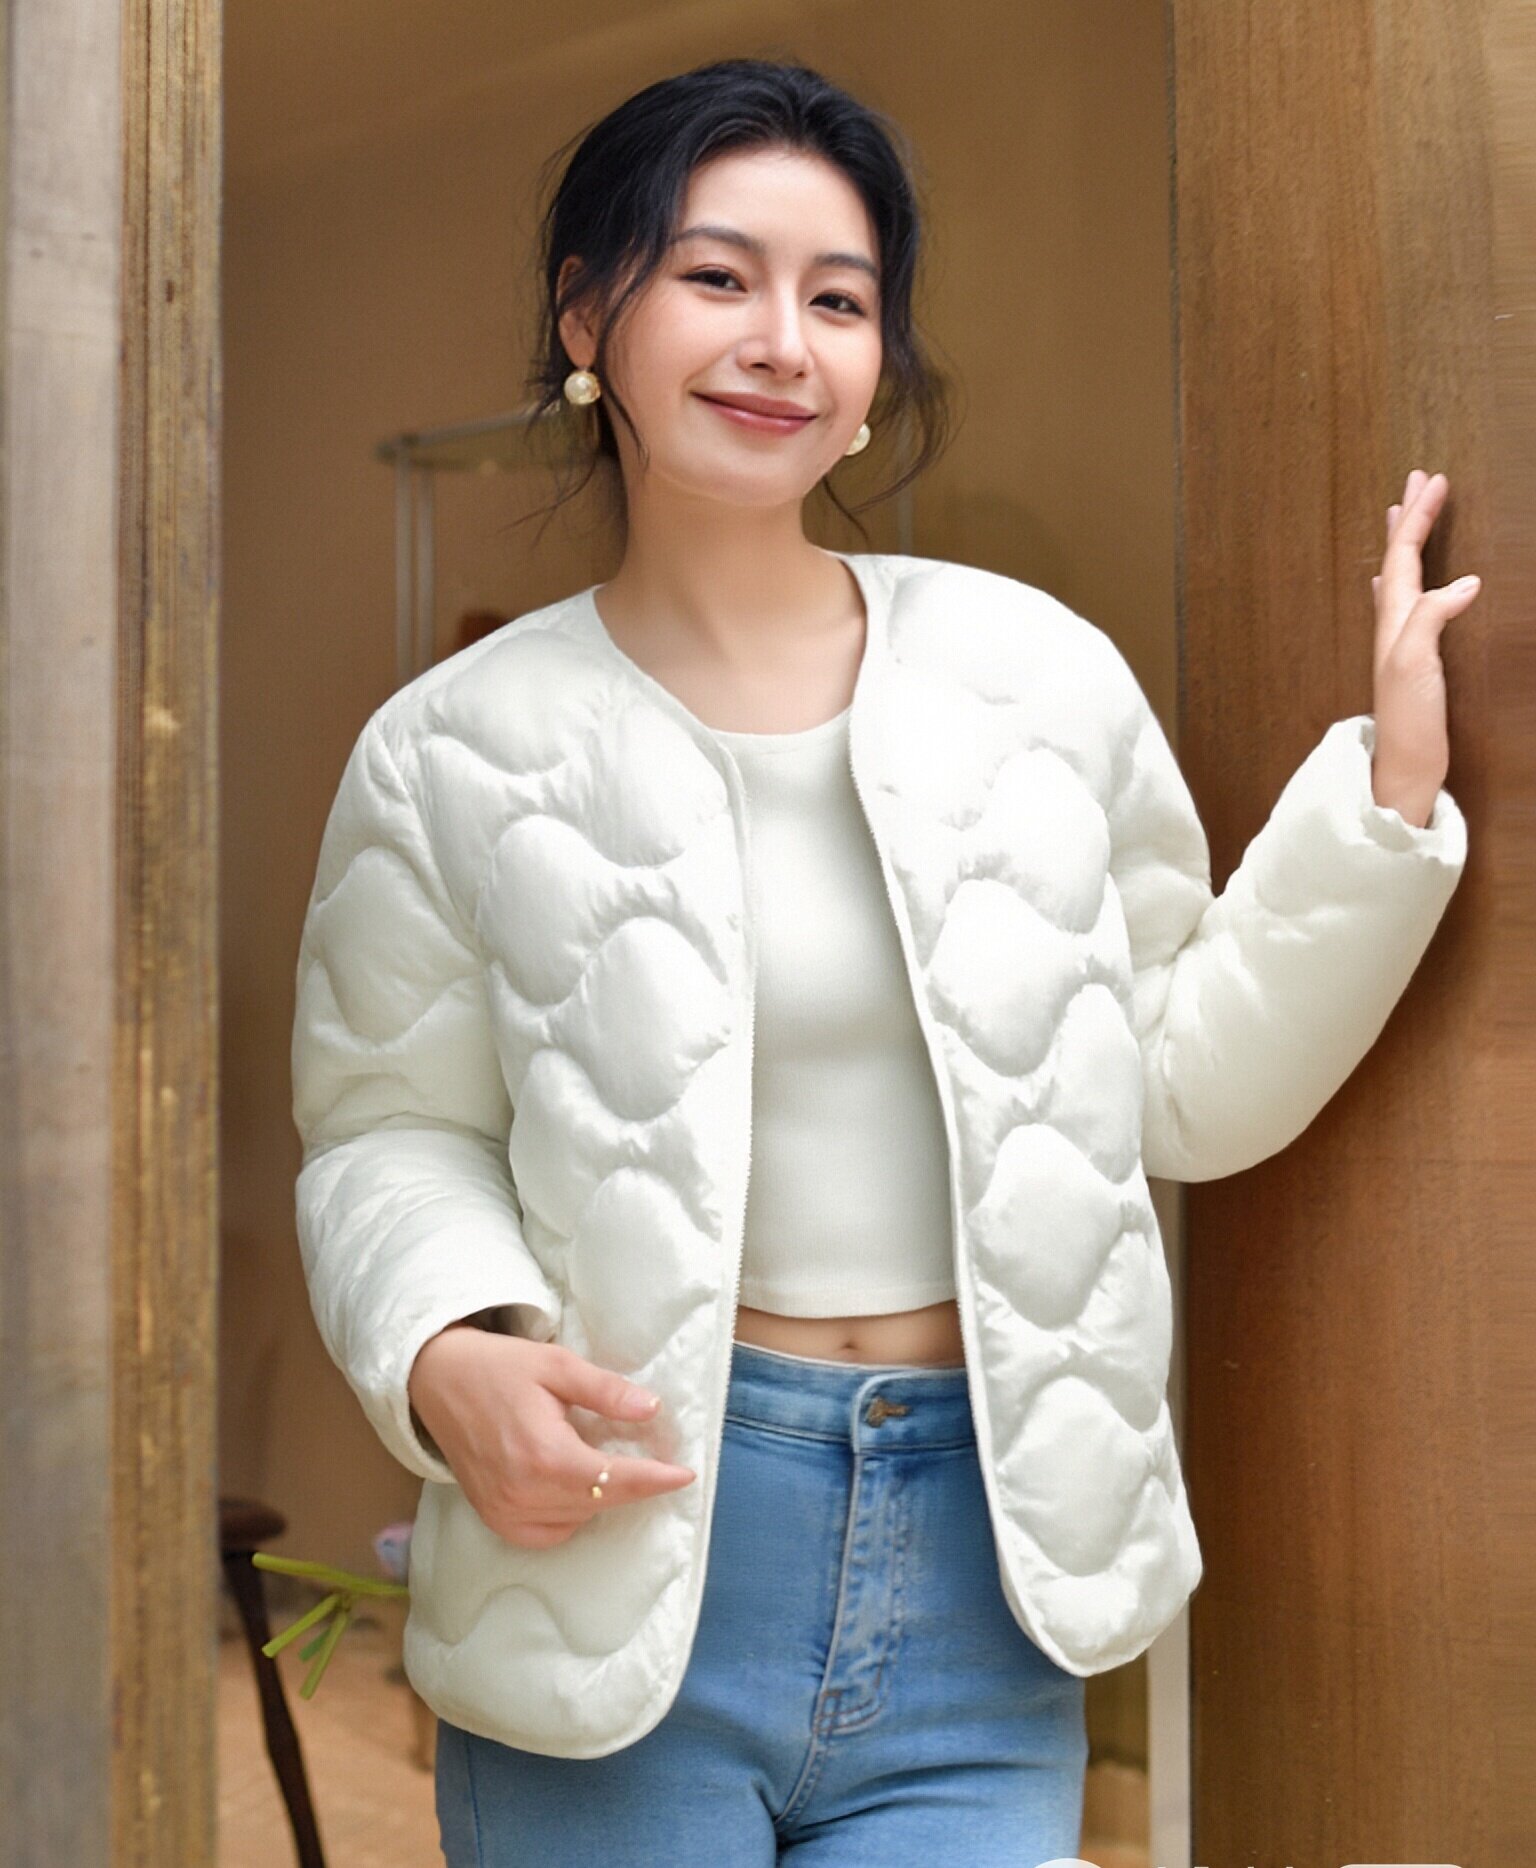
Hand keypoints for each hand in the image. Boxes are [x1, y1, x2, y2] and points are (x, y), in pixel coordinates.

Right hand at [408, 1326, 695, 1547]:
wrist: (437, 1381)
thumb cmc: (499, 1367)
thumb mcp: (557, 1366)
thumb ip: (605, 1391)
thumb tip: (652, 1410)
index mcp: (544, 1455)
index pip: (614, 1479)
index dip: (654, 1479)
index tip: (686, 1475)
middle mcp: (523, 1493)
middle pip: (600, 1501)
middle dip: (634, 1485)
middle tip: (660, 1465)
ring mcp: (505, 1512)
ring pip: (577, 1519)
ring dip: (602, 1499)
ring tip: (614, 1468)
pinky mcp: (493, 1519)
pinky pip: (547, 1534)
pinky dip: (570, 1517)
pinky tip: (574, 1489)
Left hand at [1369, 468, 1480, 826]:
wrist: (1405, 764)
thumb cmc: (1408, 716)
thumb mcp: (1416, 661)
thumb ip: (1433, 616)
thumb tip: (1465, 582)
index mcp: (1394, 618)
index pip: (1405, 555)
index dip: (1418, 517)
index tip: (1433, 480)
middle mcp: (1392, 625)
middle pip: (1398, 560)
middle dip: (1408, 518)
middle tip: (1417, 479)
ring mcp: (1400, 641)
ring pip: (1400, 578)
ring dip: (1403, 544)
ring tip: (1402, 516)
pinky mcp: (1411, 659)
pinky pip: (1405, 605)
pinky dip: (1404, 582)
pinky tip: (1395, 585)